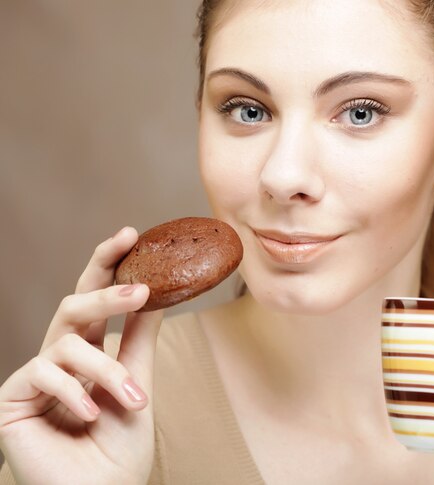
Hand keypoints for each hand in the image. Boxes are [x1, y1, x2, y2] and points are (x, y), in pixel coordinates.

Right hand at [0, 227, 162, 484]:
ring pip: (68, 341)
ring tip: (133, 401)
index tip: (130, 233)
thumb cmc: (119, 447)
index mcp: (89, 352)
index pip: (96, 298)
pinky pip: (44, 372)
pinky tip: (89, 416)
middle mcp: (60, 358)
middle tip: (140, 288)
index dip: (107, 264)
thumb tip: (158, 292)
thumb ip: (140, 338)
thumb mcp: (138, 382)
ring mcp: (35, 377)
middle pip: (75, 304)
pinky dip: (75, 393)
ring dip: (107, 370)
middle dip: (107, 292)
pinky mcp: (12, 398)